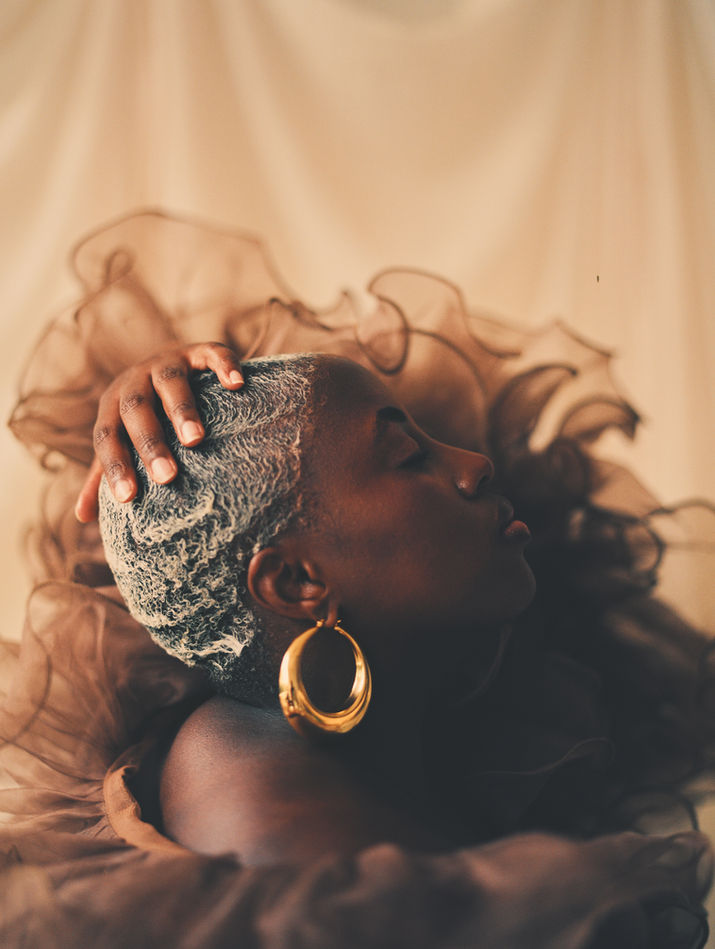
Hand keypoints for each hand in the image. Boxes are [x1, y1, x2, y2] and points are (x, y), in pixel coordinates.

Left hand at [75, 342, 243, 522]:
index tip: (128, 498)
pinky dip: (223, 365)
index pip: (107, 436)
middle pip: (136, 408)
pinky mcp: (199, 351)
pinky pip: (212, 353)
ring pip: (170, 381)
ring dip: (181, 409)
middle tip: (167, 477)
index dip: (115, 465)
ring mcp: (168, 362)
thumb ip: (103, 473)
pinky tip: (236, 385)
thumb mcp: (122, 439)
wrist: (166, 365)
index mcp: (113, 405)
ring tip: (195, 440)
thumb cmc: (144, 415)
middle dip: (150, 443)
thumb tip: (83, 516)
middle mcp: (136, 380)